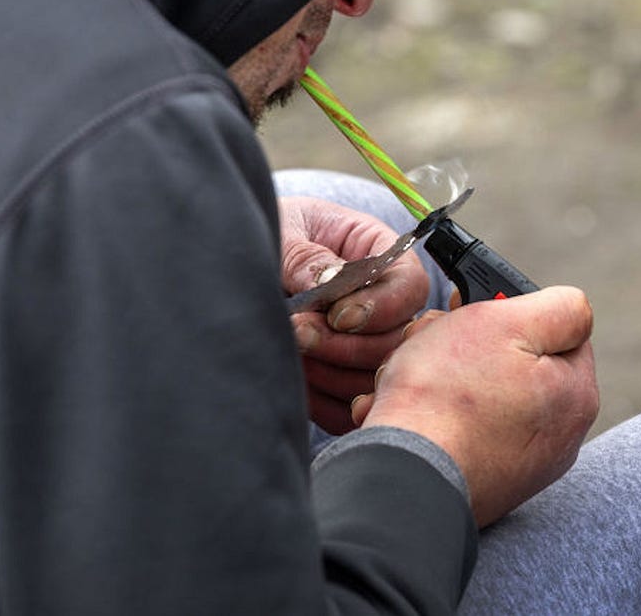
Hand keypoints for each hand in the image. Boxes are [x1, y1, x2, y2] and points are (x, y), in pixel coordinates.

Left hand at [278, 196, 430, 433]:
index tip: (337, 315)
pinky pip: (348, 409)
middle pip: (398, 340)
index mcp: (376, 252)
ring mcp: (362, 344)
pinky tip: (294, 379)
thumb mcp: (282, 231)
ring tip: (289, 349)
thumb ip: (306, 257)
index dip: (384, 306)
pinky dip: (322, 403)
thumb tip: (329, 284)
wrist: (229, 259)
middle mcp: (380, 302)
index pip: (410, 285)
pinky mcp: (339, 379)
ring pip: (376, 379)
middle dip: (348, 345)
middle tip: (299, 332)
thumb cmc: (265, 232)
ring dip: (332, 373)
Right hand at [352, 287, 598, 526]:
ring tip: (414, 381)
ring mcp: (522, 466)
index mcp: (576, 395)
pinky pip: (464, 432)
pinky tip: (411, 415)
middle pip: (515, 361)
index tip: (472, 308)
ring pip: (484, 395)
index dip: (512, 310)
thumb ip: (557, 307)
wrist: (405, 476)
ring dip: (446, 378)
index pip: (557, 328)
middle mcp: (559, 437)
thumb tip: (574, 309)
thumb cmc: (450, 395)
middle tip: (433, 343)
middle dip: (471, 345)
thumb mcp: (506, 323)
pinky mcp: (484, 483)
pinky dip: (437, 417)